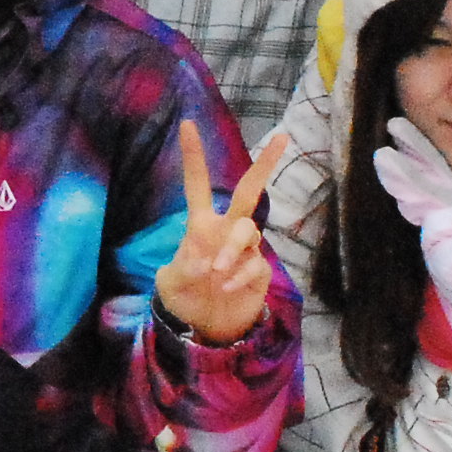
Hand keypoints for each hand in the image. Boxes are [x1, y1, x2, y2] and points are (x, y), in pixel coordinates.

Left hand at [155, 122, 285, 344]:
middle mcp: (226, 230)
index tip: (186, 123)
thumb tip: (204, 262)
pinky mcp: (259, 270)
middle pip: (248, 191)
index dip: (193, 156)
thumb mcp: (169, 283)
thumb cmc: (186, 296)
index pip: (196, 184)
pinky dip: (239, 274)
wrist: (207, 327)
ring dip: (232, 247)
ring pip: (248, 230)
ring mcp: (246, 249)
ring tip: (215, 271)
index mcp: (200, 224)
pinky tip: (227, 287)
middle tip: (281, 138)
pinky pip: (255, 262)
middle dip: (264, 164)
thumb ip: (180, 270)